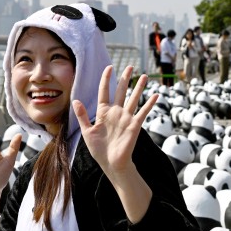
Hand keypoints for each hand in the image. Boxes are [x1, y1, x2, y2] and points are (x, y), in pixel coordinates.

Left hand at [74, 65, 156, 180]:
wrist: (111, 164)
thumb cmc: (99, 149)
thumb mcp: (87, 132)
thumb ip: (83, 116)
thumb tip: (75, 100)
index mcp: (103, 112)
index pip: (104, 91)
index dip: (106, 79)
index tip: (109, 67)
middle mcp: (116, 112)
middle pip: (121, 91)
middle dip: (125, 79)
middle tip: (130, 66)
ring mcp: (126, 118)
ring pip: (133, 98)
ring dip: (139, 87)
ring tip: (144, 75)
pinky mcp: (134, 125)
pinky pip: (143, 112)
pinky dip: (149, 104)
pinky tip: (155, 95)